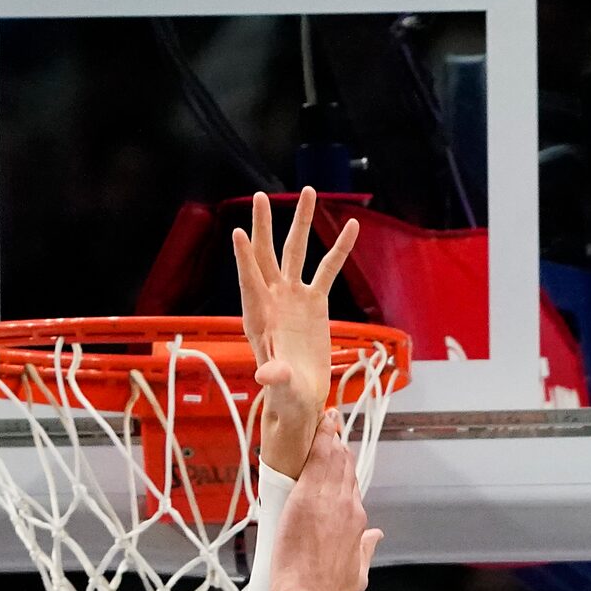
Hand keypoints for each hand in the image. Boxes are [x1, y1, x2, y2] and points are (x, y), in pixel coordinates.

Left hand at [232, 188, 359, 476]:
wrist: (301, 398)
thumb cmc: (286, 397)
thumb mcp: (281, 388)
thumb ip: (274, 378)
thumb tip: (267, 375)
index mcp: (258, 318)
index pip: (250, 282)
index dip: (245, 259)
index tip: (239, 233)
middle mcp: (272, 300)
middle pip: (266, 256)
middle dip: (263, 227)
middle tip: (260, 197)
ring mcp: (293, 297)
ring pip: (296, 252)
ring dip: (300, 222)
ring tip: (307, 191)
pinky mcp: (314, 302)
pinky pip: (328, 269)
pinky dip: (340, 249)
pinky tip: (352, 226)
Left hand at [272, 414, 383, 590]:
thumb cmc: (328, 589)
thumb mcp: (358, 572)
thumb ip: (366, 550)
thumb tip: (375, 538)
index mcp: (357, 521)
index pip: (352, 485)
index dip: (346, 468)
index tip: (341, 456)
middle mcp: (346, 505)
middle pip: (344, 467)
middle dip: (338, 447)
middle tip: (332, 428)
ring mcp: (327, 499)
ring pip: (332, 459)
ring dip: (329, 438)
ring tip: (326, 419)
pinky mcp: (306, 496)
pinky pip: (316, 459)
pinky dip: (319, 440)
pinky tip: (320, 424)